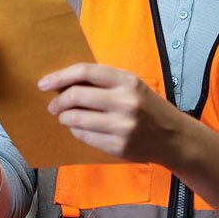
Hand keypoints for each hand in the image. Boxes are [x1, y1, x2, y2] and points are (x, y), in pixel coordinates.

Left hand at [38, 63, 189, 164]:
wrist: (174, 137)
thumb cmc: (148, 106)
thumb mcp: (132, 85)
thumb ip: (103, 81)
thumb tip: (64, 82)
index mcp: (127, 80)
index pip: (85, 71)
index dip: (60, 76)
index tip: (44, 83)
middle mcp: (125, 102)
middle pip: (76, 96)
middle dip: (58, 101)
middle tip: (53, 105)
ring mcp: (122, 126)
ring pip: (76, 118)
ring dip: (64, 117)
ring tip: (65, 116)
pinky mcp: (119, 146)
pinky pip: (84, 136)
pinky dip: (76, 131)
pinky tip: (79, 127)